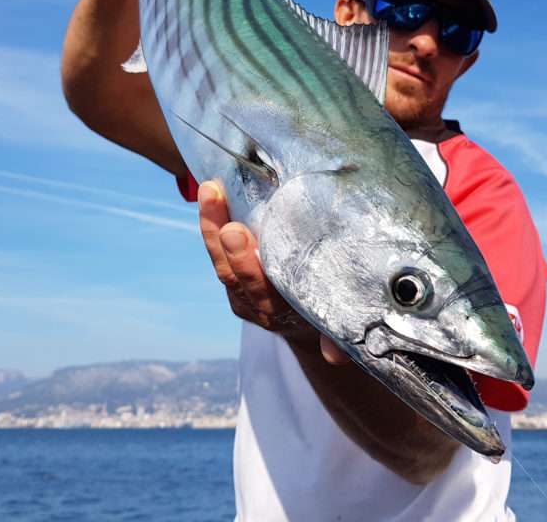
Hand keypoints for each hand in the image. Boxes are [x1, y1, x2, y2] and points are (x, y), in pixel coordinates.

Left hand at [197, 181, 349, 365]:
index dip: (247, 265)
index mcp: (284, 314)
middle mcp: (258, 306)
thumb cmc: (332, 313)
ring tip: (208, 192)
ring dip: (212, 227)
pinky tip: (213, 194)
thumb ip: (336, 336)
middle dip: (224, 242)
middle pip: (235, 275)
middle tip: (217, 206)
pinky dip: (214, 226)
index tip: (236, 234)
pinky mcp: (235, 284)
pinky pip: (219, 255)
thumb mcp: (338, 327)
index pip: (261, 291)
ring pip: (221, 263)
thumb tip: (335, 356)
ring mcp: (242, 295)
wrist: (310, 330)